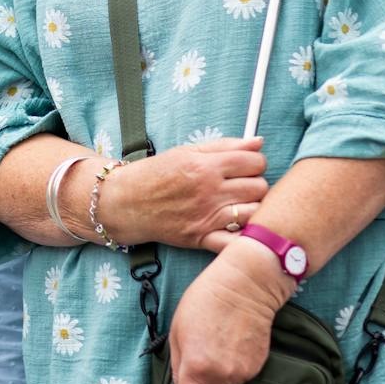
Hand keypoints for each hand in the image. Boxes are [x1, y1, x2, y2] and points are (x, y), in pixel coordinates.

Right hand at [95, 138, 268, 251]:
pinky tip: (238, 228)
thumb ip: (225, 145)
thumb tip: (259, 141)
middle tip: (243, 186)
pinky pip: (236, 242)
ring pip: (255, 213)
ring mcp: (207, 217)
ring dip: (254, 208)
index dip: (256, 162)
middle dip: (256, 184)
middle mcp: (209, 192)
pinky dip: (244, 236)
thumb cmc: (155, 174)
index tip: (248, 166)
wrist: (125, 202)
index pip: (254, 162)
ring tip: (242, 205)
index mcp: (206, 166)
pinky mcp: (202, 238)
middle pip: (259, 187)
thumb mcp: (187, 151)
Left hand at [167, 241, 293, 383]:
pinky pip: (242, 376)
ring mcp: (243, 373)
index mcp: (195, 368)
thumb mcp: (178, 330)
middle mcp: (221, 376)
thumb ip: (179, 364)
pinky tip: (232, 341)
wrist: (245, 285)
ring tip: (218, 343)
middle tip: (205, 379)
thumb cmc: (206, 302)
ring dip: (222, 378)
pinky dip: (235, 365)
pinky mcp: (258, 367)